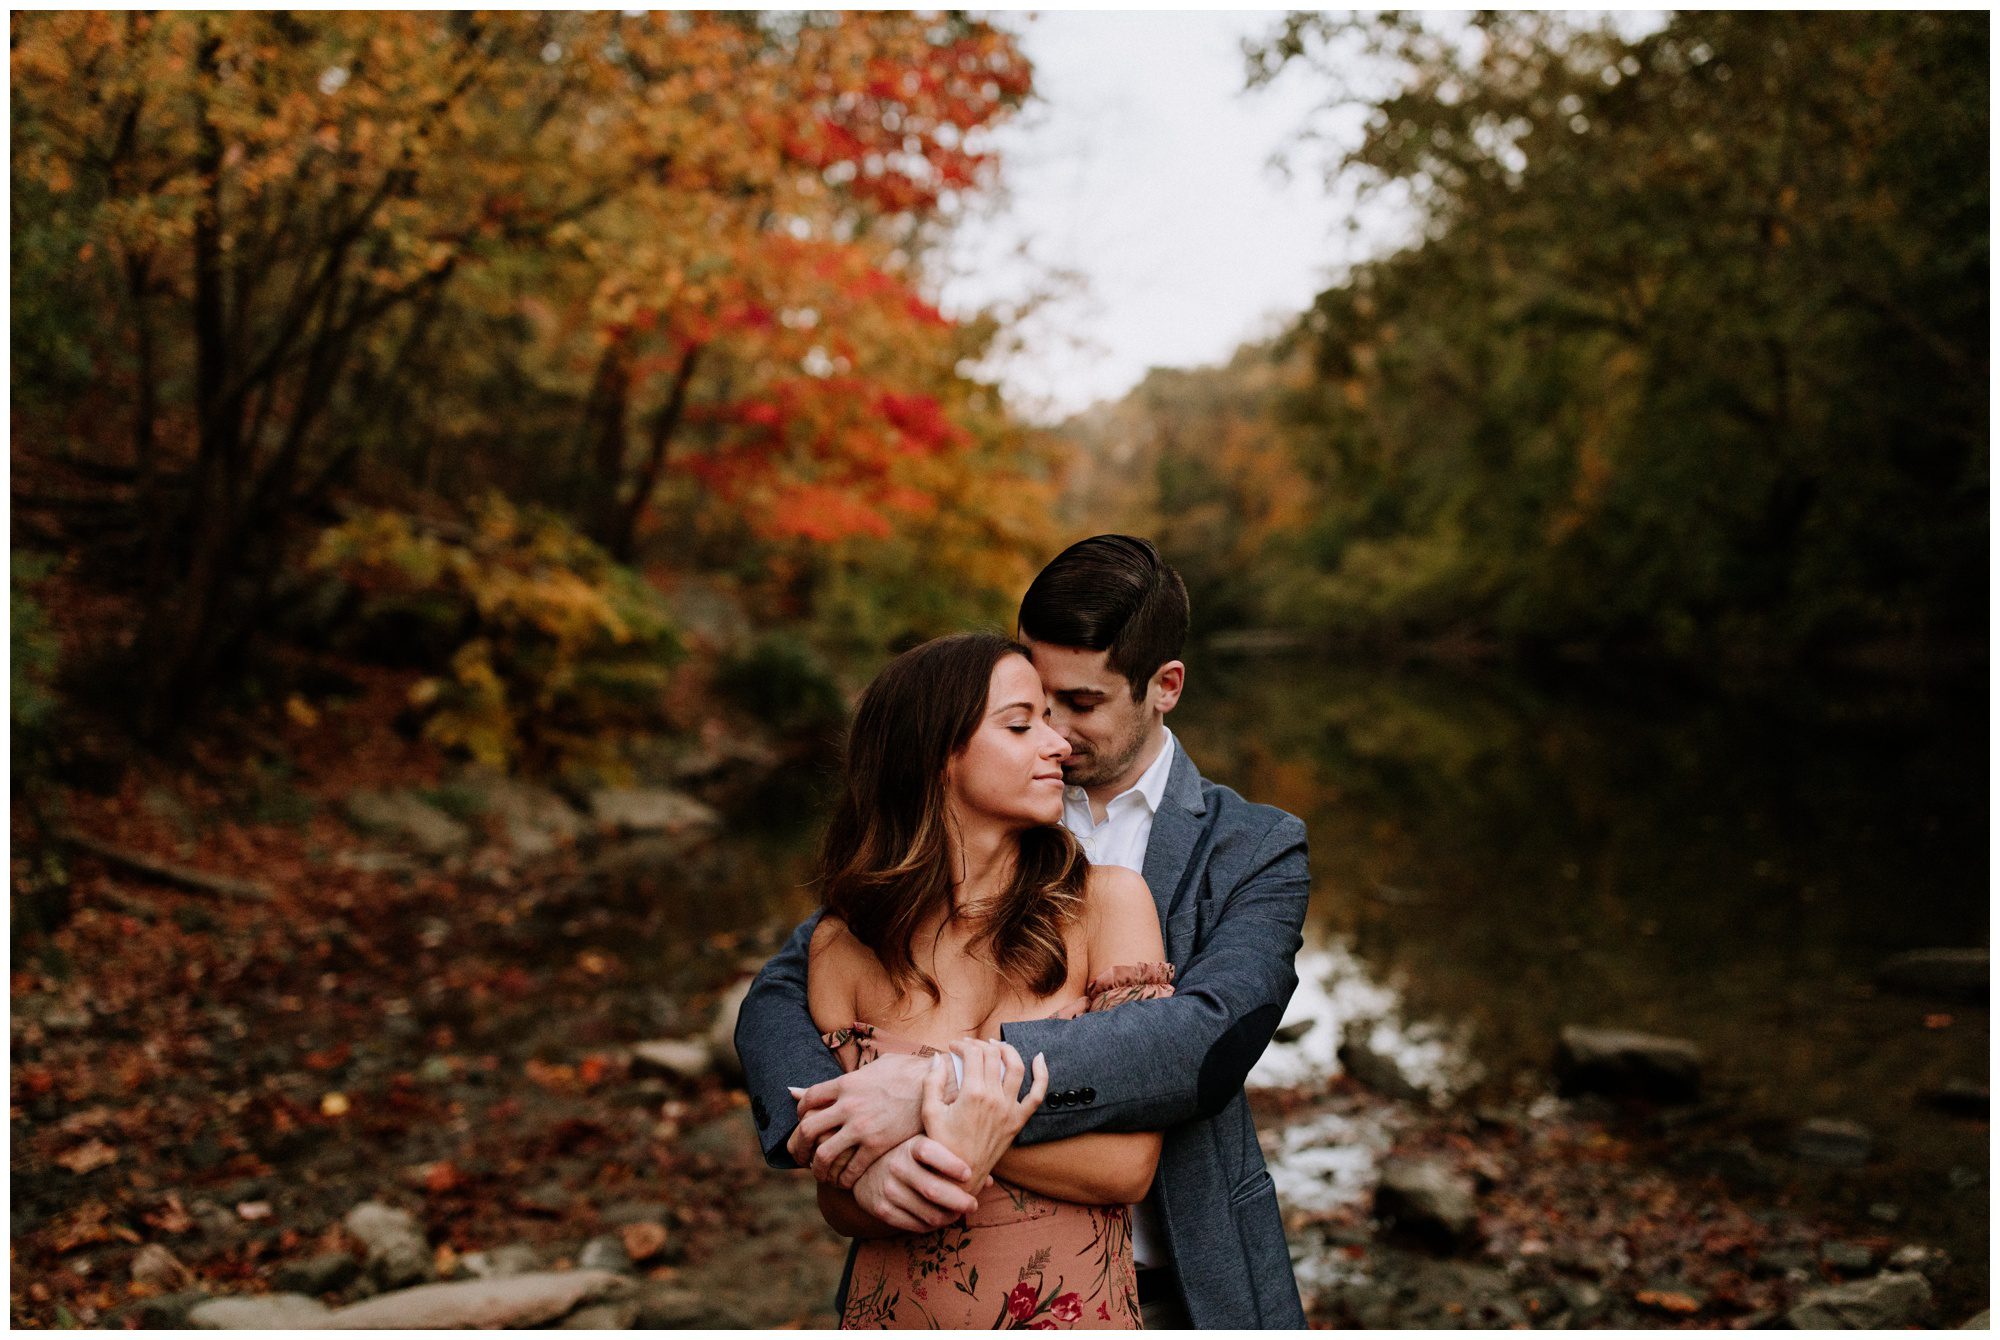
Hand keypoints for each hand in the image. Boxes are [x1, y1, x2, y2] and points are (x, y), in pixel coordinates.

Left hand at [786, 1051, 930, 1185]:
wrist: (940, 1084)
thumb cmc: (909, 1073)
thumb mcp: (875, 1066)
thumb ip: (844, 1077)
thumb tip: (811, 1084)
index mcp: (846, 1083)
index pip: (807, 1100)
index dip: (800, 1115)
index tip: (804, 1125)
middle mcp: (848, 1105)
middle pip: (807, 1130)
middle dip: (799, 1148)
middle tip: (801, 1157)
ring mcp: (862, 1126)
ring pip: (823, 1155)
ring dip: (817, 1168)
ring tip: (820, 1174)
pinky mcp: (878, 1145)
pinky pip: (850, 1169)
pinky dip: (843, 1179)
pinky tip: (845, 1181)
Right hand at [850, 1133, 983, 1232]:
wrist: (864, 1171)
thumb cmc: (908, 1156)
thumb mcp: (927, 1147)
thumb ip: (956, 1158)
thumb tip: (989, 1181)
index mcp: (910, 1146)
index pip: (930, 1152)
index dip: (951, 1164)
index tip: (968, 1174)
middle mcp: (897, 1166)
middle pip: (933, 1189)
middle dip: (959, 1201)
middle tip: (973, 1205)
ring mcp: (888, 1189)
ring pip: (927, 1212)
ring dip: (949, 1217)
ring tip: (959, 1213)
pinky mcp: (882, 1209)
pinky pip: (915, 1225)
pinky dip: (932, 1226)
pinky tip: (940, 1219)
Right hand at [922, 1040, 1047, 1189]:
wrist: (960, 1175)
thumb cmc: (943, 1145)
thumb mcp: (929, 1113)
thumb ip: (931, 1082)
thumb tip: (936, 1057)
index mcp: (972, 1094)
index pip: (973, 1054)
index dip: (962, 1045)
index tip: (953, 1047)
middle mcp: (995, 1098)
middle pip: (993, 1056)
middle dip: (980, 1045)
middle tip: (969, 1048)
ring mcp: (1009, 1109)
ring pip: (1016, 1067)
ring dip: (1007, 1050)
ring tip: (996, 1046)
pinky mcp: (1018, 1121)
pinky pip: (1037, 1095)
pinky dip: (1042, 1074)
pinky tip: (1039, 1059)